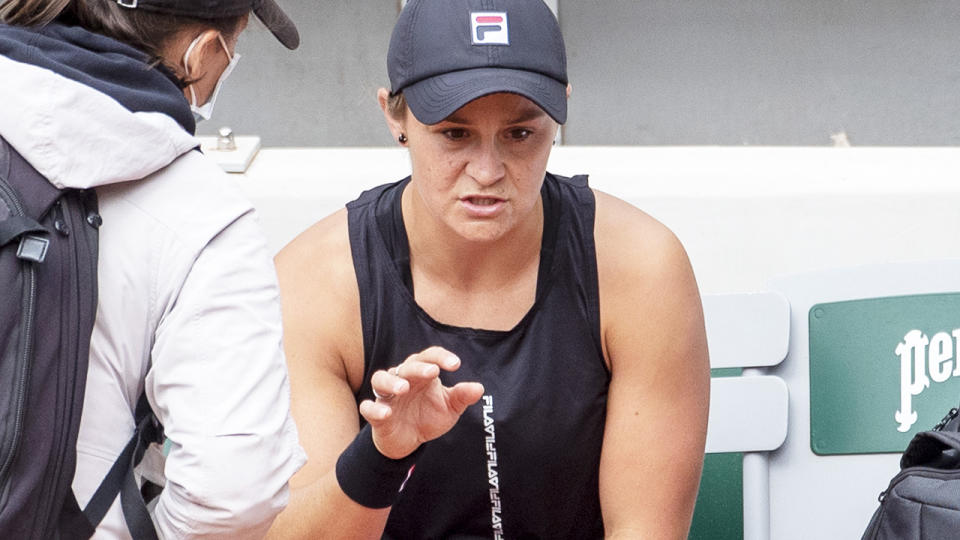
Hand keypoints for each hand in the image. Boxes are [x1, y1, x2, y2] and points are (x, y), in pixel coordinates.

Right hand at [359, 346, 483, 458]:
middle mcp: (403, 380)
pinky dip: (374, 408)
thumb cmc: (428, 417)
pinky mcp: (376, 414)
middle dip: (419, 368)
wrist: (409, 441)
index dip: (441, 357)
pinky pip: (368, 407)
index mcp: (422, 374)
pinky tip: (385, 413)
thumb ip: (462, 397)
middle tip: (433, 372)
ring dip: (391, 382)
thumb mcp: (449, 408)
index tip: (456, 364)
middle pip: (406, 366)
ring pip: (380, 379)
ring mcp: (387, 396)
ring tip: (404, 388)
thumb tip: (479, 388)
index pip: (429, 357)